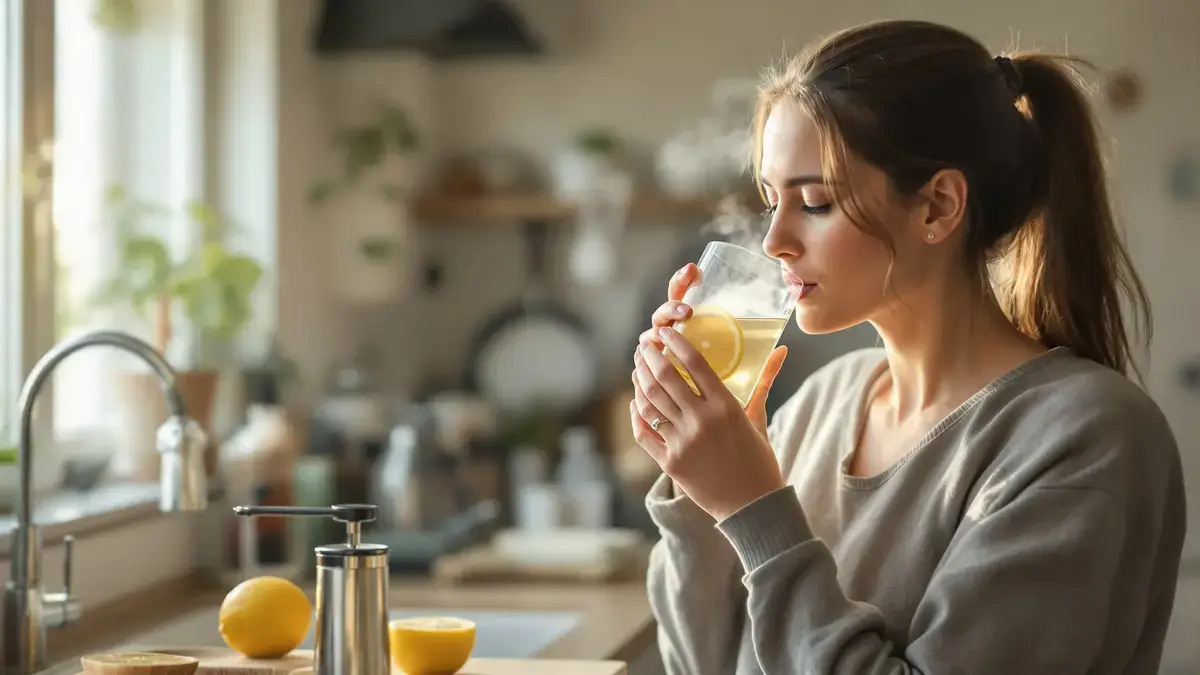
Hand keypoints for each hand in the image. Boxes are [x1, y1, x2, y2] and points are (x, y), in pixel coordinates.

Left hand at [629, 322, 787, 520]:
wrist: (752, 507)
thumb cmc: (758, 461)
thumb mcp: (758, 418)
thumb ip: (763, 381)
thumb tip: (780, 349)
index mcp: (726, 407)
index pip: (695, 364)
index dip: (676, 343)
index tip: (665, 332)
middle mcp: (702, 421)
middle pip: (666, 379)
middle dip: (650, 358)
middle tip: (644, 346)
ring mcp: (683, 442)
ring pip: (650, 402)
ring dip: (640, 380)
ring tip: (638, 368)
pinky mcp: (669, 462)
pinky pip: (644, 431)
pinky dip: (637, 413)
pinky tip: (636, 401)